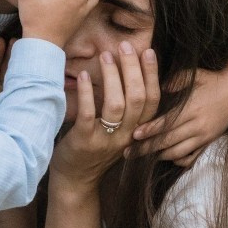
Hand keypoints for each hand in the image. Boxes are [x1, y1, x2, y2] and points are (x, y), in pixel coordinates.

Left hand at [52, 43, 159, 189]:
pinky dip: (87, 93)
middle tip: (125, 46)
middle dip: (133, 69)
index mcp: (137, 130)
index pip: (152, 100)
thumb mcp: (119, 130)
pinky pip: (89, 115)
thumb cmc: (96, 147)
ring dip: (112, 77)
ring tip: (106, 55)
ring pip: (116, 105)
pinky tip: (83, 76)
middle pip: (137, 98)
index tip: (148, 51)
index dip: (151, 74)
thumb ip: (128, 109)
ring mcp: (106, 140)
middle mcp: (126, 136)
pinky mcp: (84, 142)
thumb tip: (130, 72)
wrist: (75, 181)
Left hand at [130, 63, 227, 166]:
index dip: (149, 130)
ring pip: (178, 152)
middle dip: (147, 149)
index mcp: (192, 109)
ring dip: (159, 156)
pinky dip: (177, 160)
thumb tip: (157, 87)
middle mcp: (198, 126)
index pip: (166, 124)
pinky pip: (191, 157)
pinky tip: (166, 158)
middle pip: (168, 142)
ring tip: (142, 158)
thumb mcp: (194, 74)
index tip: (133, 134)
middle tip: (128, 153)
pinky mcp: (208, 142)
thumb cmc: (211, 79)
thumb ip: (175, 80)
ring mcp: (204, 136)